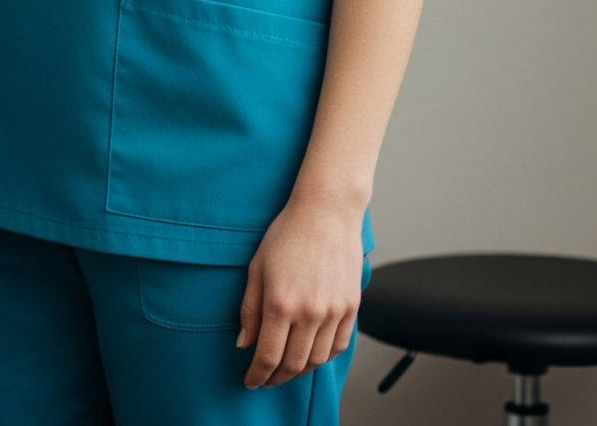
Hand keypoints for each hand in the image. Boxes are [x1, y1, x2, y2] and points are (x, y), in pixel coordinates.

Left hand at [238, 193, 364, 387]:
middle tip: (265, 380)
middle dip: (276, 378)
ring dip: (300, 371)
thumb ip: (249, 311)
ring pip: (318, 359)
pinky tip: (311, 356)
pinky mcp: (352, 307)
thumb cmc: (286, 236)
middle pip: (293, 364)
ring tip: (286, 370)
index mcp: (280, 304)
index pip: (268, 355)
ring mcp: (335, 312)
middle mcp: (310, 312)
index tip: (250, 382)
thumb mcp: (256, 269)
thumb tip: (244, 344)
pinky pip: (339, 345)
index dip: (258, 375)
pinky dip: (324, 357)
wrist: (326, 214)